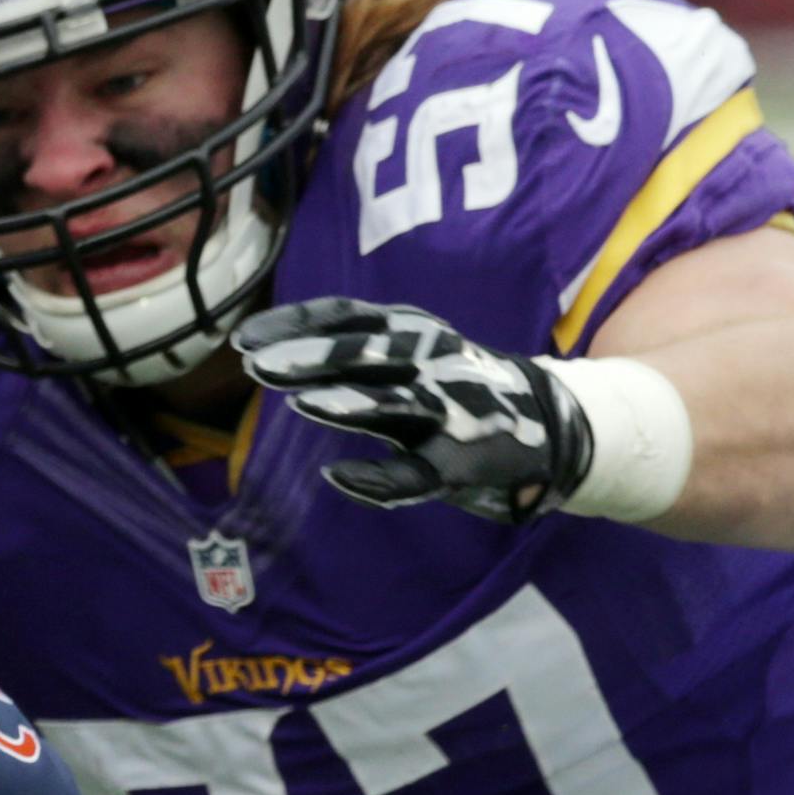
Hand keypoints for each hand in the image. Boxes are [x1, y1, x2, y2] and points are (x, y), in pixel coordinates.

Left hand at [235, 298, 591, 524]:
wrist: (551, 426)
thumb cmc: (456, 385)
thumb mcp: (410, 353)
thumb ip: (354, 349)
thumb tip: (271, 346)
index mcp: (414, 331)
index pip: (347, 316)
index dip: (295, 324)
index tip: (242, 340)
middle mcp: (432, 362)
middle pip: (366, 354)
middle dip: (312, 358)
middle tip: (256, 366)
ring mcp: (451, 411)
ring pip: (395, 405)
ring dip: (349, 403)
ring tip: (301, 404)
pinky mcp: (464, 462)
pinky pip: (416, 473)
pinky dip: (378, 478)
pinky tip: (336, 477)